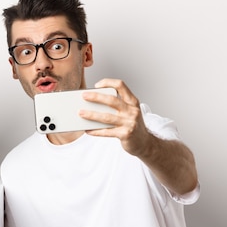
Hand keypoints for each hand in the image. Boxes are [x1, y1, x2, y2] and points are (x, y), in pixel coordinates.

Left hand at [80, 78, 197, 194]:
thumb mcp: (129, 111)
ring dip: (92, 114)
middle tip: (84, 96)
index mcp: (133, 102)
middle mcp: (132, 111)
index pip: (121, 85)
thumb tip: (93, 102)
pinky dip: (95, 131)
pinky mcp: (125, 134)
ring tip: (81, 113)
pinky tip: (87, 130)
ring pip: (107, 117)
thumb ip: (116, 105)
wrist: (145, 143)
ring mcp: (129, 123)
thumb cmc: (133, 125)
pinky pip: (107, 132)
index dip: (108, 83)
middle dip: (96, 97)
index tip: (97, 85)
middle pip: (111, 100)